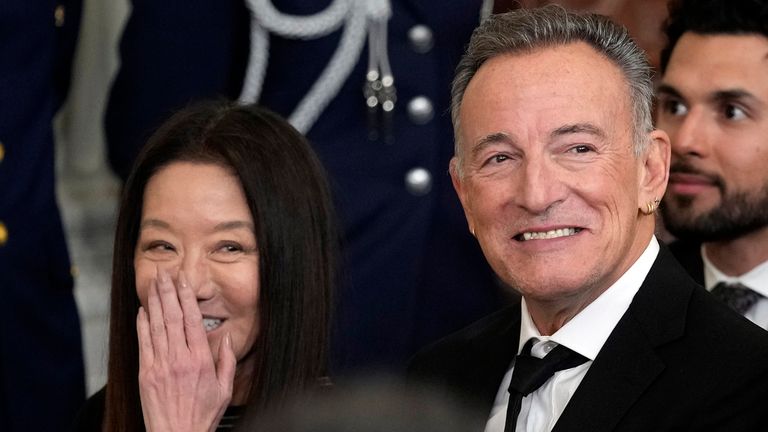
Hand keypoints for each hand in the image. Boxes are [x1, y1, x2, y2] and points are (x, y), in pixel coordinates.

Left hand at [137, 267, 236, 431]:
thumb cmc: (202, 416)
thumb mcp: (225, 390)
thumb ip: (227, 362)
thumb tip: (225, 339)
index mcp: (200, 361)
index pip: (192, 320)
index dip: (187, 297)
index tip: (184, 281)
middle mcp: (179, 359)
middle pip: (172, 317)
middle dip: (168, 292)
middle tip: (165, 272)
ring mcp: (160, 365)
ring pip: (157, 326)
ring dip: (155, 302)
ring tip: (154, 283)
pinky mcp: (146, 374)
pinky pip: (144, 343)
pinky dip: (142, 324)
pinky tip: (143, 310)